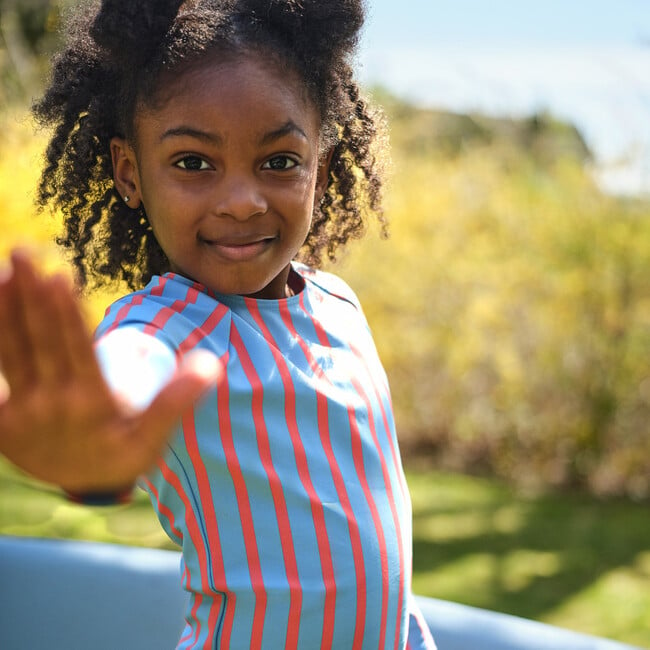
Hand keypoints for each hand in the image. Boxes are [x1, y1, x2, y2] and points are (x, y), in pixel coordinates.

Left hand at [0, 252, 221, 494]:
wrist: (80, 488)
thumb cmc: (122, 454)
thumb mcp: (153, 437)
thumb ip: (177, 400)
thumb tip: (211, 364)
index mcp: (92, 405)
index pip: (77, 351)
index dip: (65, 314)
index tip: (58, 276)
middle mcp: (51, 404)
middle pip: (38, 342)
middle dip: (30, 295)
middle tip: (24, 253)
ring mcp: (20, 411)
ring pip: (10, 351)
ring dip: (5, 309)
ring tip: (5, 270)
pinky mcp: (0, 417)